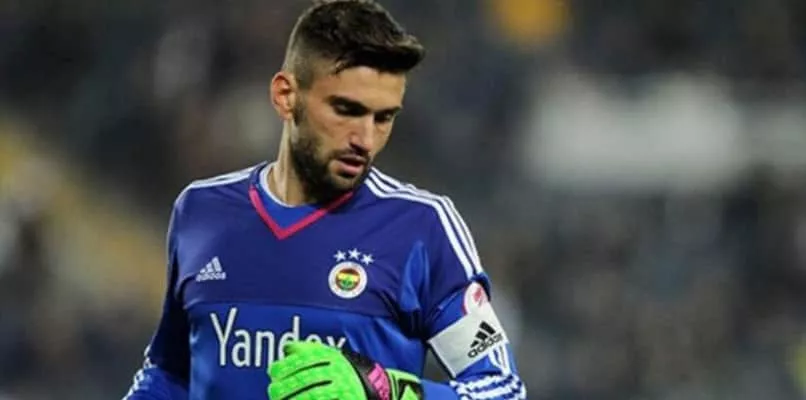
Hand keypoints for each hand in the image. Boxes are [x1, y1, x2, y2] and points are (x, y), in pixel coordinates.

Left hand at [267, 341, 422, 399]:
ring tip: (280, 399)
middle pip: (304, 379)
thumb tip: (287, 348)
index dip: (284, 367)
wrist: (382, 388)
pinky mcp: (345, 398)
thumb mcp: (334, 356)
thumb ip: (311, 351)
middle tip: (274, 390)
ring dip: (291, 398)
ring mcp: (341, 388)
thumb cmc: (352, 372)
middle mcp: (337, 372)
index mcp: (333, 358)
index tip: (274, 372)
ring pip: (309, 395)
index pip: (303, 361)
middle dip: (284, 387)